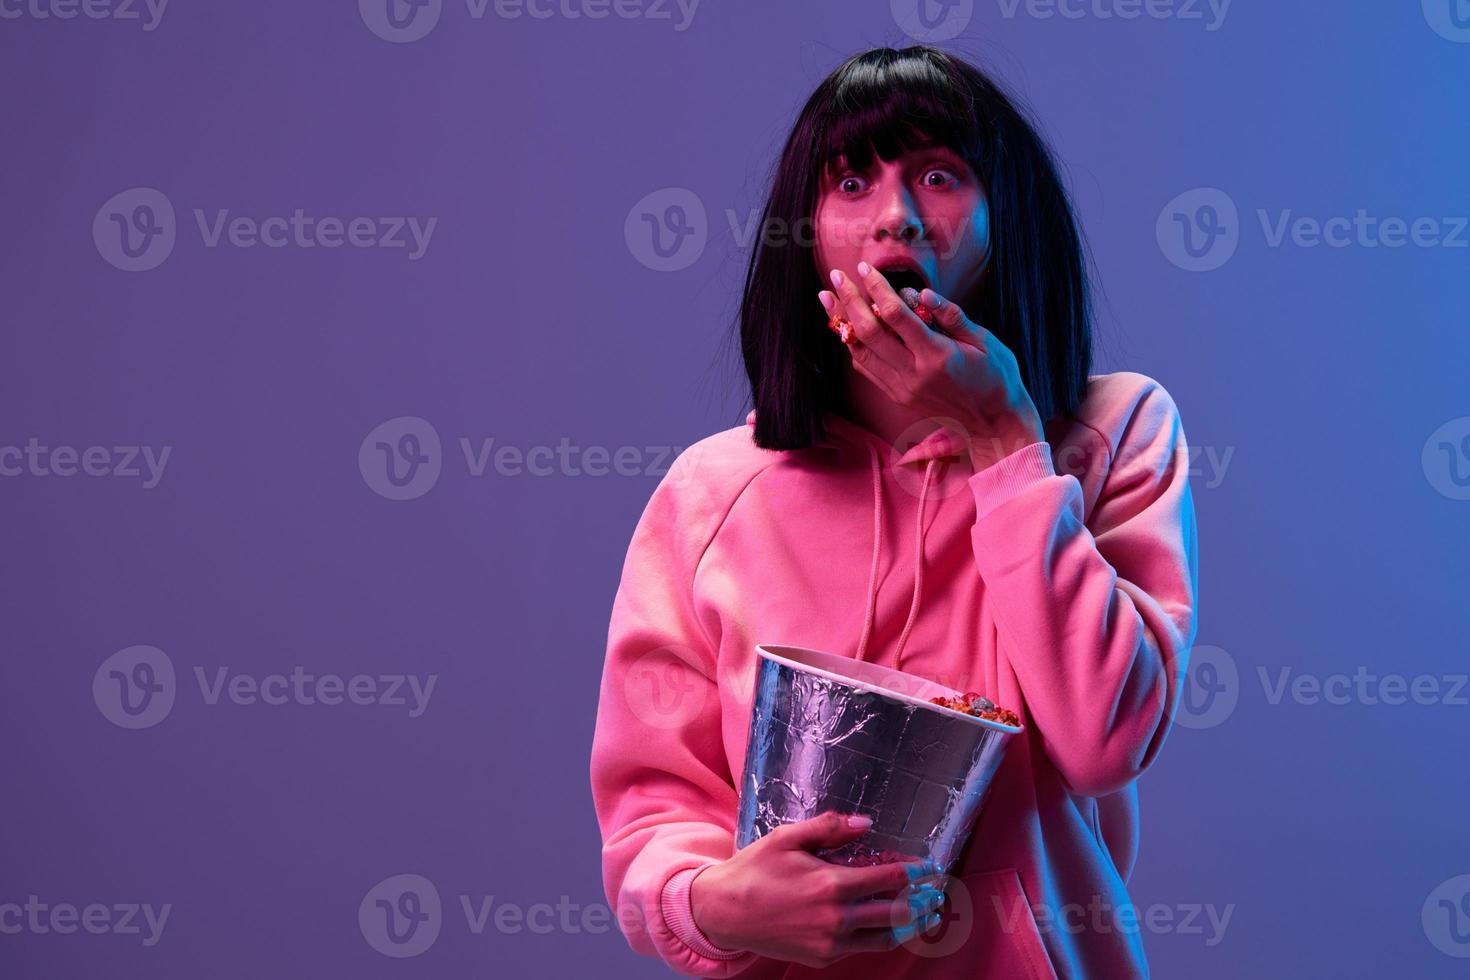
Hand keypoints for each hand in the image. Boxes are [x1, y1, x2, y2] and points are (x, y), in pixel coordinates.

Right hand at [688, 811, 947, 967]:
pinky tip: (888, 927)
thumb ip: (829, 828)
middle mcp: (837, 918)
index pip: (890, 879)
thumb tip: (866, 823)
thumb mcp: (787, 838)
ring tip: (927, 916)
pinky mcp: (822, 957)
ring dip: (910, 927)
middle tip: (938, 894)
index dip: (916, 872)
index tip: (932, 866)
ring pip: (884, 938)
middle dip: (923, 903)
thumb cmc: (754, 870)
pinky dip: (880, 937)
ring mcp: (831, 942)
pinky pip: (861, 948)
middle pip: (897, 914)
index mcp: (831, 884)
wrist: (723, 912)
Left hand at [819, 265, 1044, 470]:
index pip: (896, 315)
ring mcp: (902, 388)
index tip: (865, 268)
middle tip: (836, 277)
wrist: (994, 423)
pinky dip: (854, 346)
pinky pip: (867, 369)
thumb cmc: (996, 376)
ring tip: (828, 299)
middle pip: (869, 332)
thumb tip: (922, 293)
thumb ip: (952, 316)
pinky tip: (846, 327)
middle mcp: (914, 374)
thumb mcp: (984, 341)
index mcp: (937, 355)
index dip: (877, 288)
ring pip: (860, 352)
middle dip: (849, 301)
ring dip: (841, 323)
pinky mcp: (898, 396)